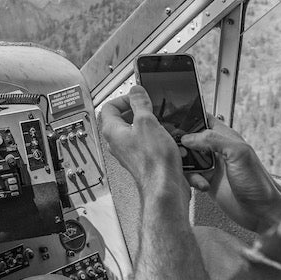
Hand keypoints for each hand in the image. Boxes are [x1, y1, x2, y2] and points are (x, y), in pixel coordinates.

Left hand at [99, 85, 189, 201]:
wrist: (165, 188)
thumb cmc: (153, 161)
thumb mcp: (147, 122)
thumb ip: (139, 103)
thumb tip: (136, 91)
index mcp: (112, 131)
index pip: (109, 107)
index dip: (124, 98)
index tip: (138, 96)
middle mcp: (118, 143)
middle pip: (124, 119)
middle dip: (140, 111)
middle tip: (151, 109)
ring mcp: (130, 153)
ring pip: (139, 132)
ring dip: (152, 125)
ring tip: (163, 124)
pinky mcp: (144, 161)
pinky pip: (150, 144)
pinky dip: (160, 138)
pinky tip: (171, 139)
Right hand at [180, 120, 280, 231]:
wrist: (262, 213)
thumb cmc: (259, 183)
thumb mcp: (239, 153)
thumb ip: (213, 140)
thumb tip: (188, 137)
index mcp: (225, 138)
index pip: (203, 119)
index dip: (188, 118)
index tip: (174, 123)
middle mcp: (216, 150)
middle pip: (188, 139)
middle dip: (180, 144)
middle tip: (181, 152)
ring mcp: (210, 166)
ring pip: (186, 158)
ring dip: (185, 165)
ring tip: (195, 172)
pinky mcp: (206, 182)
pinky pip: (189, 176)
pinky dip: (191, 180)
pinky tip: (202, 185)